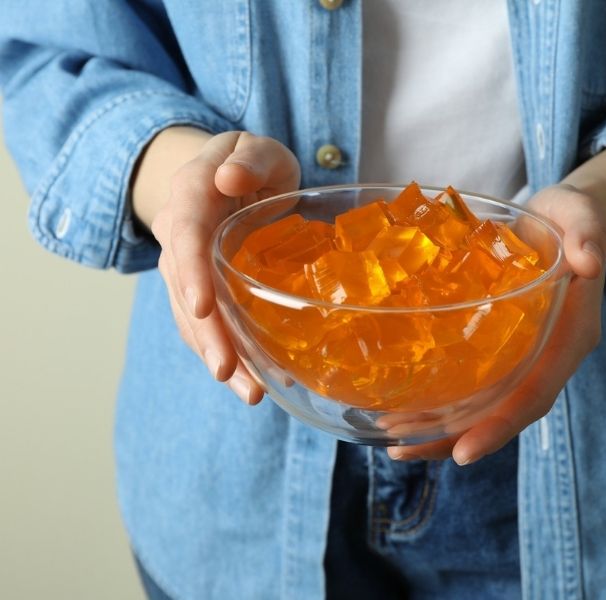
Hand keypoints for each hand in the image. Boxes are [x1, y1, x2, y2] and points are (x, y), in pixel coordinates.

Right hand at [146, 130, 299, 403]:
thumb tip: (230, 178)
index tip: (203, 306)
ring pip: (192, 317)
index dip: (191, 272)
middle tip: (228, 371)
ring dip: (216, 355)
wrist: (227, 174)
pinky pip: (206, 325)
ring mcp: (186, 267)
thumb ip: (249, 158)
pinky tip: (250, 382)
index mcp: (192, 198)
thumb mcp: (257, 148)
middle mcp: (181, 237)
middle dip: (205, 333)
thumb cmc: (249, 163)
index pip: (185, 236)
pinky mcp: (201, 289)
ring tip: (249, 392)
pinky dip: (226, 354)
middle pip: (184, 290)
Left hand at [387, 184, 605, 463]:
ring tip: (389, 436)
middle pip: (501, 413)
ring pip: (482, 406)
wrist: (565, 222)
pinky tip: (402, 402)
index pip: (537, 393)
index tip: (463, 452)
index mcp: (570, 338)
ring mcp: (523, 356)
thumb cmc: (574, 219)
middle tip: (402, 450)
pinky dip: (439, 398)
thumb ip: (590, 234)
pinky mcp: (502, 346)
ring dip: (437, 426)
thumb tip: (588, 260)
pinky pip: (473, 382)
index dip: (501, 425)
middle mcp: (546, 358)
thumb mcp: (584, 216)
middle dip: (453, 437)